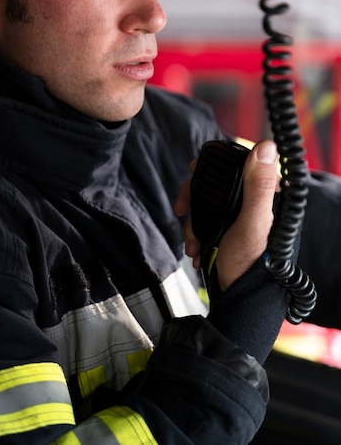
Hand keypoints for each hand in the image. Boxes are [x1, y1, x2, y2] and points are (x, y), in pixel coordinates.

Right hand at [174, 140, 277, 291]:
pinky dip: (195, 233)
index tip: (193, 170)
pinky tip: (196, 248)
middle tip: (182, 208)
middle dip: (194, 199)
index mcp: (264, 197)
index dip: (212, 166)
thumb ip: (258, 186)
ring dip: (193, 222)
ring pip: (205, 204)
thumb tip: (266, 146)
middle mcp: (252, 205)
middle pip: (214, 186)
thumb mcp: (253, 223)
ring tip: (193, 242)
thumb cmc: (250, 265)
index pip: (236, 166)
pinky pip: (203, 222)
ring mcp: (237, 219)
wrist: (239, 301)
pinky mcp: (225, 233)